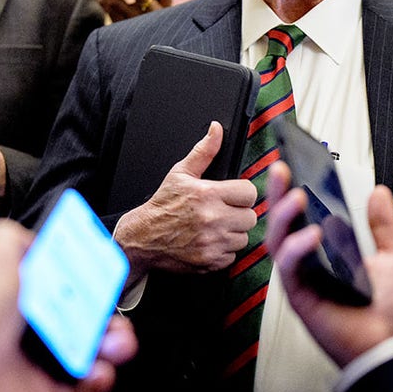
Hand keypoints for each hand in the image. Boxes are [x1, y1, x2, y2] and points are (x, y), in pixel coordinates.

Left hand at [0, 219, 137, 391]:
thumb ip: (23, 235)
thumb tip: (49, 238)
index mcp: (22, 289)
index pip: (70, 280)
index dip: (93, 278)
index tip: (107, 278)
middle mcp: (32, 324)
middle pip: (89, 315)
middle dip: (110, 314)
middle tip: (112, 316)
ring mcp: (41, 359)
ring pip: (96, 350)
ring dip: (114, 345)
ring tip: (111, 345)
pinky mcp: (48, 391)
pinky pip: (87, 384)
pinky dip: (100, 377)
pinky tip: (95, 369)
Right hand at [113, 122, 256, 277]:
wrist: (142, 238)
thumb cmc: (162, 206)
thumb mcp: (180, 173)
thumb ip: (204, 151)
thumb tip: (216, 130)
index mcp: (208, 194)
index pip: (249, 192)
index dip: (242, 193)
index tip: (233, 195)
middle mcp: (212, 219)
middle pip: (250, 216)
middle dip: (239, 213)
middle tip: (224, 212)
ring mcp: (212, 242)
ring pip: (243, 237)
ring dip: (233, 233)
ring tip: (216, 226)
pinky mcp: (210, 261)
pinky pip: (232, 256)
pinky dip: (224, 251)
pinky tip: (210, 241)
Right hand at [264, 162, 392, 367]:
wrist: (389, 344)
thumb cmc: (389, 308)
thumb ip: (383, 224)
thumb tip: (378, 192)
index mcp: (330, 246)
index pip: (306, 210)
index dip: (297, 186)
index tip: (296, 162)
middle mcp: (310, 257)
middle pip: (285, 219)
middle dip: (279, 192)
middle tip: (282, 168)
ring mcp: (302, 275)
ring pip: (279, 239)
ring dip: (284, 215)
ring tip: (297, 196)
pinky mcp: (298, 293)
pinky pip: (290, 267)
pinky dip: (298, 248)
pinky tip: (311, 235)